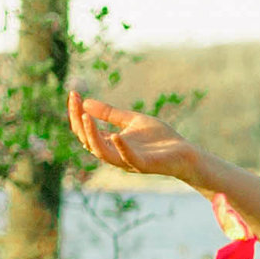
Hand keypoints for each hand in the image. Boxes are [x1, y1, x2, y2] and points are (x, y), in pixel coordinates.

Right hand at [69, 93, 202, 182]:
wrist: (186, 153)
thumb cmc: (161, 139)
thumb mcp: (133, 120)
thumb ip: (111, 114)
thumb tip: (86, 101)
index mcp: (111, 144)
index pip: (85, 130)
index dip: (77, 113)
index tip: (73, 94)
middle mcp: (115, 154)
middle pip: (87, 140)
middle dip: (78, 121)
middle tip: (75, 102)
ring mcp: (128, 161)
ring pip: (101, 152)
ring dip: (91, 135)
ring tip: (85, 116)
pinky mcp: (144, 165)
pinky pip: (128, 158)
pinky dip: (120, 147)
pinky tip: (114, 135)